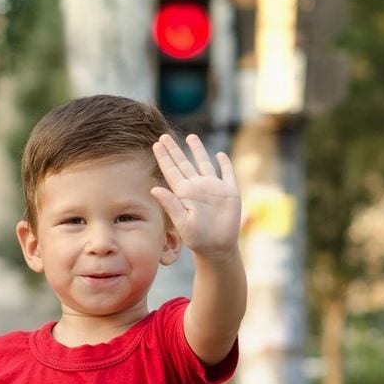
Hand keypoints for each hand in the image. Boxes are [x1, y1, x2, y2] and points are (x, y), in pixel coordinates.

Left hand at [151, 134, 240, 257]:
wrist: (217, 247)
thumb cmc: (197, 239)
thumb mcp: (182, 222)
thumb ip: (170, 204)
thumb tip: (154, 188)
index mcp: (184, 193)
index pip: (171, 171)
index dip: (164, 157)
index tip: (156, 144)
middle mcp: (197, 187)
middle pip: (184, 163)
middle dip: (174, 150)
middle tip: (164, 136)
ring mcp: (213, 188)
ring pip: (204, 163)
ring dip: (197, 150)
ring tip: (190, 136)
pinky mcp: (229, 192)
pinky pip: (227, 174)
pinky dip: (224, 164)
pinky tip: (220, 155)